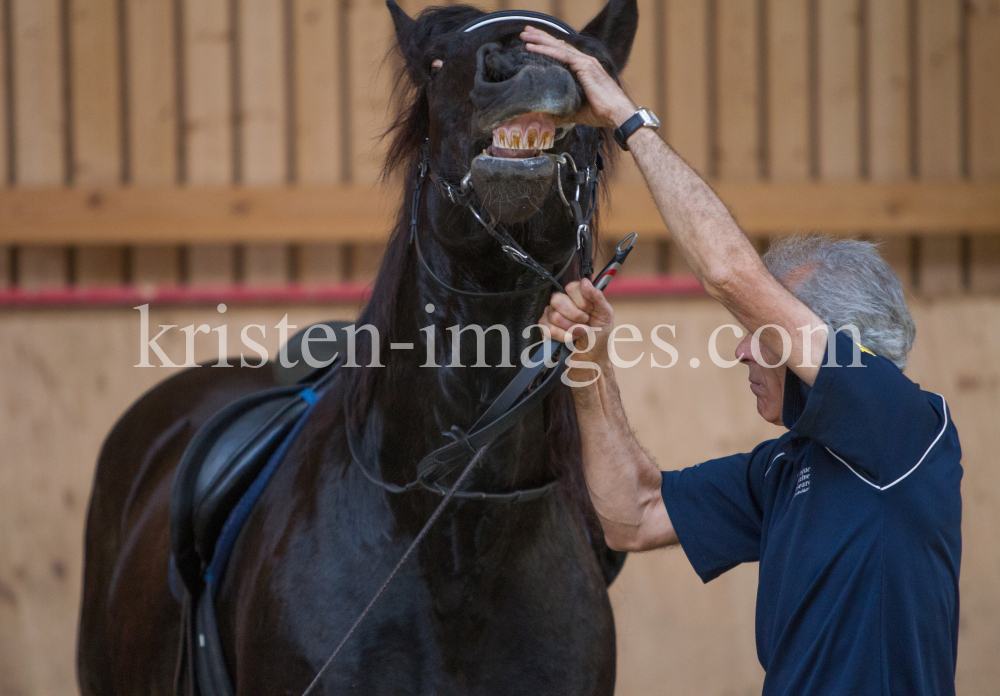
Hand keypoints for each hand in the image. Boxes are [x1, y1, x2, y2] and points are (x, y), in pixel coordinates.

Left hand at [520, 26, 636, 128]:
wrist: (616, 114)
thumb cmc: (601, 113)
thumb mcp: (576, 111)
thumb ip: (562, 111)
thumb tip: (550, 118)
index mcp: (584, 68)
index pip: (563, 52)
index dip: (548, 45)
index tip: (533, 42)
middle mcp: (584, 61)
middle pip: (559, 45)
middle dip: (541, 37)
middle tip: (525, 31)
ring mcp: (585, 62)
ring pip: (558, 46)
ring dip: (540, 40)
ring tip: (524, 34)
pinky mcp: (585, 66)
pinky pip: (562, 55)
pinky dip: (546, 50)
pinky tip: (533, 47)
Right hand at [539, 279, 614, 383]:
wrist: (592, 359)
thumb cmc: (599, 337)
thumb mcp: (605, 314)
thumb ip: (596, 296)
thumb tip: (585, 281)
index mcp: (577, 297)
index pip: (571, 287)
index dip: (581, 301)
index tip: (590, 311)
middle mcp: (562, 303)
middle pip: (557, 299)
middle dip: (575, 315)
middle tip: (584, 323)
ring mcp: (551, 316)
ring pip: (554, 315)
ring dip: (571, 329)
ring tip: (579, 334)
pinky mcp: (545, 330)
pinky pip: (548, 329)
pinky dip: (563, 337)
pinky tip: (570, 339)